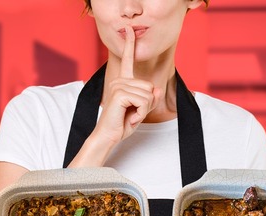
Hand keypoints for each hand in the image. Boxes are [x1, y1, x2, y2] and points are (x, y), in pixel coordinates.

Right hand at [93, 26, 159, 145]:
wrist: (108, 136)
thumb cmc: (122, 123)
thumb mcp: (141, 109)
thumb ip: (150, 98)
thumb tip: (157, 89)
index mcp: (123, 81)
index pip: (127, 60)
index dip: (129, 44)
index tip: (128, 29)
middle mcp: (119, 80)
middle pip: (149, 87)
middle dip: (148, 104)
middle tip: (134, 113)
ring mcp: (118, 86)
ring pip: (148, 95)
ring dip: (144, 110)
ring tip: (130, 115)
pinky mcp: (119, 94)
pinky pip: (143, 101)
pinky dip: (141, 113)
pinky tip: (129, 117)